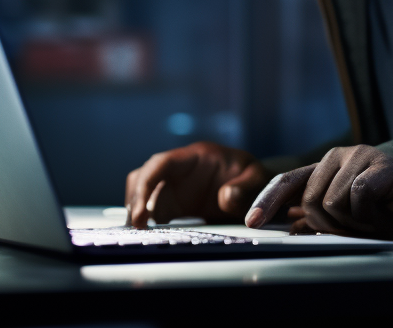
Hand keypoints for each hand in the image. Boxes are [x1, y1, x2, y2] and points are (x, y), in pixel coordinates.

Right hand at [124, 142, 266, 228]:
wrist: (254, 187)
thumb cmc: (252, 175)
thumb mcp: (256, 177)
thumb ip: (244, 187)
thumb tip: (225, 198)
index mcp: (195, 156)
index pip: (161, 163)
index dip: (147, 183)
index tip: (142, 210)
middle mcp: (178, 170)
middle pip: (143, 177)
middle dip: (135, 200)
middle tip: (137, 226)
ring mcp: (174, 187)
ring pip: (142, 193)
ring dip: (136, 211)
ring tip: (138, 233)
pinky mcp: (174, 204)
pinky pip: (152, 210)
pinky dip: (146, 222)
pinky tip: (146, 236)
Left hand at [245, 145, 392, 239]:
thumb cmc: (384, 218)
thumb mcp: (343, 222)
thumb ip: (316, 219)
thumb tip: (288, 227)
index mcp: (326, 168)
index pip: (288, 182)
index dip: (267, 201)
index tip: (252, 223)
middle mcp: (340, 156)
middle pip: (310, 199)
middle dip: (329, 223)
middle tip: (355, 226)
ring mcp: (362, 156)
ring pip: (333, 201)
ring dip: (352, 221)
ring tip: (372, 218)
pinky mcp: (382, 165)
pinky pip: (357, 196)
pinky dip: (369, 214)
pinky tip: (383, 213)